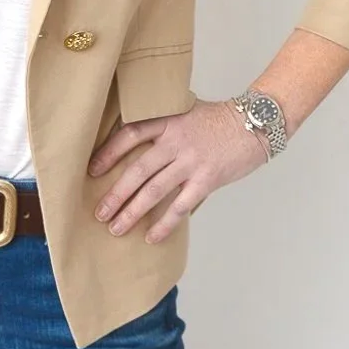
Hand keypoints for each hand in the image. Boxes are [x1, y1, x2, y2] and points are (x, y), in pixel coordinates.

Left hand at [86, 96, 270, 243]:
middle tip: (99, 213)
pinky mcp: (207, 179)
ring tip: (116, 228)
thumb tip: (138, 144)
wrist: (256, 123)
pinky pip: (180, 206)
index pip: (130, 134)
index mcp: (168, 121)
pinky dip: (164, 223)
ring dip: (132, 212)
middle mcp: (175, 141)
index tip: (92, 170)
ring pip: (154, 191)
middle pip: (137, 170)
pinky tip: (152, 237)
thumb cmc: (220, 119)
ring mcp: (191, 161)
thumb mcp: (187, 111)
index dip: (109, 152)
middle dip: (115, 194)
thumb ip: (165, 126)